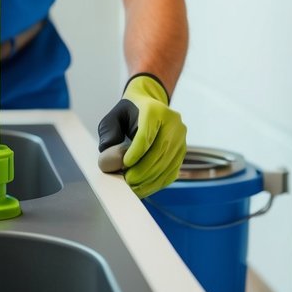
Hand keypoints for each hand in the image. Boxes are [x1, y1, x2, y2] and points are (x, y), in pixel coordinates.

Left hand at [97, 74, 186, 198]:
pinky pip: (172, 171)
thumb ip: (109, 134)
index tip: (125, 165)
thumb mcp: (114, 116)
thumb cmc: (130, 112)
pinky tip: (144, 188)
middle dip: (143, 170)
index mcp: (155, 110)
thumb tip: (110, 158)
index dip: (137, 152)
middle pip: (160, 152)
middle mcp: (173, 123)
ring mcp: (181, 138)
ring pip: (167, 164)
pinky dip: (158, 182)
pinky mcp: (182, 152)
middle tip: (127, 180)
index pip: (147, 134)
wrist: (150, 104)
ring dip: (150, 180)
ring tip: (133, 187)